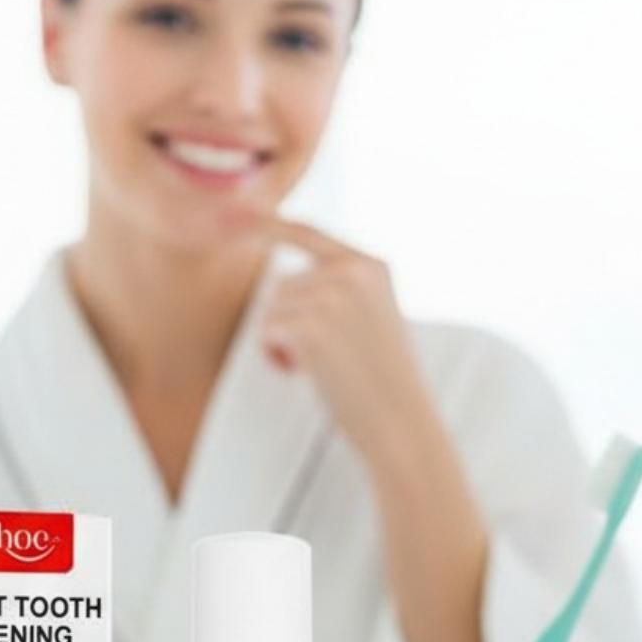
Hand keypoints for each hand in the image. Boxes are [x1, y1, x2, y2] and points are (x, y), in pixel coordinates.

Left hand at [257, 215, 487, 641]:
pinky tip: (304, 374)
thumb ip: (341, 292)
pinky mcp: (309, 323)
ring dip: (284, 342)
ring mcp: (331, 295)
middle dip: (290, 322)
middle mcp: (353, 271)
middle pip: (285, 283)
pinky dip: (276, 356)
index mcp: (373, 266)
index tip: (240, 217)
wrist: (401, 424)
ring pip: (272, 308)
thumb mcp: (374, 321)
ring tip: (319, 369)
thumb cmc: (386, 385)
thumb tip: (286, 281)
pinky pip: (267, 331)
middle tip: (323, 359)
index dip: (272, 225)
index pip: (311, 232)